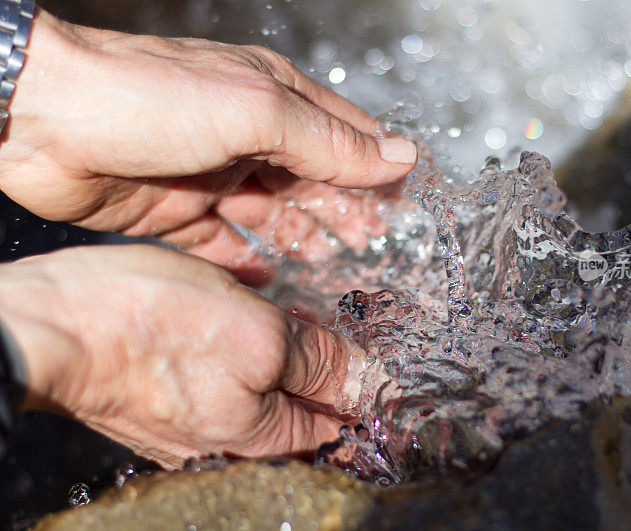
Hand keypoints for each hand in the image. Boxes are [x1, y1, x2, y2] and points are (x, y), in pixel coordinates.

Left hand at [0, 10, 415, 280]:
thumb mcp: (258, 111)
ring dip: (304, 243)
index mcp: (274, 100)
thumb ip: (330, 141)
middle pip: (313, 183)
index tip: (407, 210)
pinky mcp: (176, 213)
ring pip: (273, 218)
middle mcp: (248, 137)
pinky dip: (248, 265)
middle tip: (375, 253)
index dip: (378, 171)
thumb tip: (400, 156)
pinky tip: (268, 282)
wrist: (45, 120)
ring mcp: (212, 177)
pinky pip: (224, 247)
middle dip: (346, 215)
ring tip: (334, 275)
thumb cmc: (148, 96)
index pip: (345, 137)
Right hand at [0, 244, 364, 468]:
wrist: (49, 323)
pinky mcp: (164, 393)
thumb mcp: (259, 335)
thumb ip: (319, 362)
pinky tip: (235, 309)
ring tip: (278, 311)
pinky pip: (220, 373)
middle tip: (319, 317)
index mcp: (260, 439)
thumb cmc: (147, 328)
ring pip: (258, 384)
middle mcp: (227, 440)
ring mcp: (192, 420)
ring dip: (276, 347)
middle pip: (296, 404)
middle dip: (317, 360)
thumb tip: (369, 380)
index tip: (368, 347)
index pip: (335, 422)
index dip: (360, 382)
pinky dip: (238, 344)